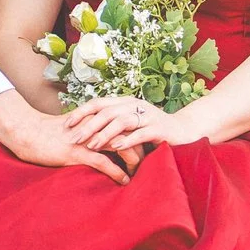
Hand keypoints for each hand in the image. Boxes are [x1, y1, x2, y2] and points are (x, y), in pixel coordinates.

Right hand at [0, 90, 137, 181]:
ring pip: (121, 147)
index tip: (148, 145)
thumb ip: (90, 128)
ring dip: (134, 161)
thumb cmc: (49, 132)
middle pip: (128, 134)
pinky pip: (104, 163)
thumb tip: (102, 137)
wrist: (28, 133)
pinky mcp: (79, 152)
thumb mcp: (74, 126)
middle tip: (150, 161)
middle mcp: (95, 126)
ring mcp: (88, 139)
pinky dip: (118, 173)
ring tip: (142, 173)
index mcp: (96, 118)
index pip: (125, 124)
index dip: (138, 135)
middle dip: (142, 147)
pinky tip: (125, 181)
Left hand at [67, 96, 200, 152]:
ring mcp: (148, 115)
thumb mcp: (130, 124)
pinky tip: (116, 147)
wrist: (184, 131)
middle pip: (107, 112)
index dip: (81, 112)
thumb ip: (112, 124)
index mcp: (125, 102)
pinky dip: (127, 140)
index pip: (98, 102)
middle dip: (88, 125)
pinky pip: (140, 133)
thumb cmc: (152, 129)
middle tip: (74, 138)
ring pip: (121, 121)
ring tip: (92, 145)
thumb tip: (84, 130)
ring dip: (104, 133)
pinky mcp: (159, 128)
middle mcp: (135, 105)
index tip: (66, 123)